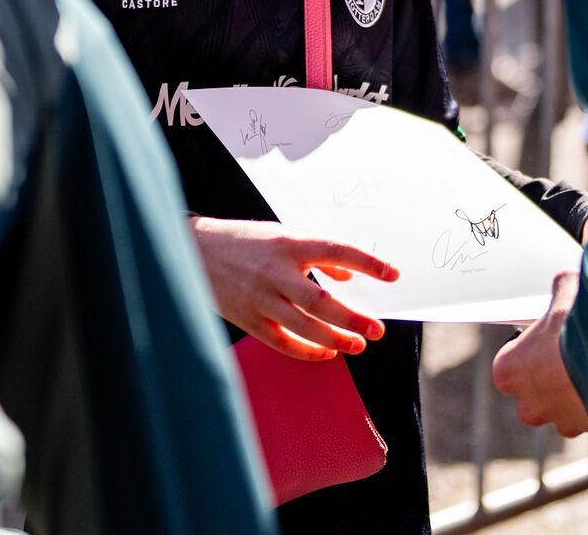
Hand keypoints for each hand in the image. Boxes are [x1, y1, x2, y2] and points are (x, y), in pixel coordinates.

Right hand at [190, 216, 398, 360]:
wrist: (195, 251)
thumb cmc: (245, 241)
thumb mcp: (282, 235)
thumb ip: (315, 253)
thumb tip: (347, 276)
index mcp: (289, 243)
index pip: (336, 251)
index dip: (367, 263)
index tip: (392, 274)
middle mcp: (276, 271)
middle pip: (322, 300)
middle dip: (353, 318)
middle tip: (376, 330)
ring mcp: (260, 298)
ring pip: (304, 327)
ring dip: (335, 339)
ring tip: (358, 344)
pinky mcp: (248, 320)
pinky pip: (282, 342)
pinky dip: (307, 350)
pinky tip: (326, 352)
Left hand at [492, 270, 587, 437]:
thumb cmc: (578, 327)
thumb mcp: (566, 293)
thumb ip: (560, 289)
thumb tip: (565, 281)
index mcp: (509, 373)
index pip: (509, 364)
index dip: (529, 349)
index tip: (545, 338)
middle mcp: (530, 405)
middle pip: (536, 392)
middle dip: (553, 377)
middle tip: (574, 353)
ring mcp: (563, 422)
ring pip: (568, 409)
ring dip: (582, 392)